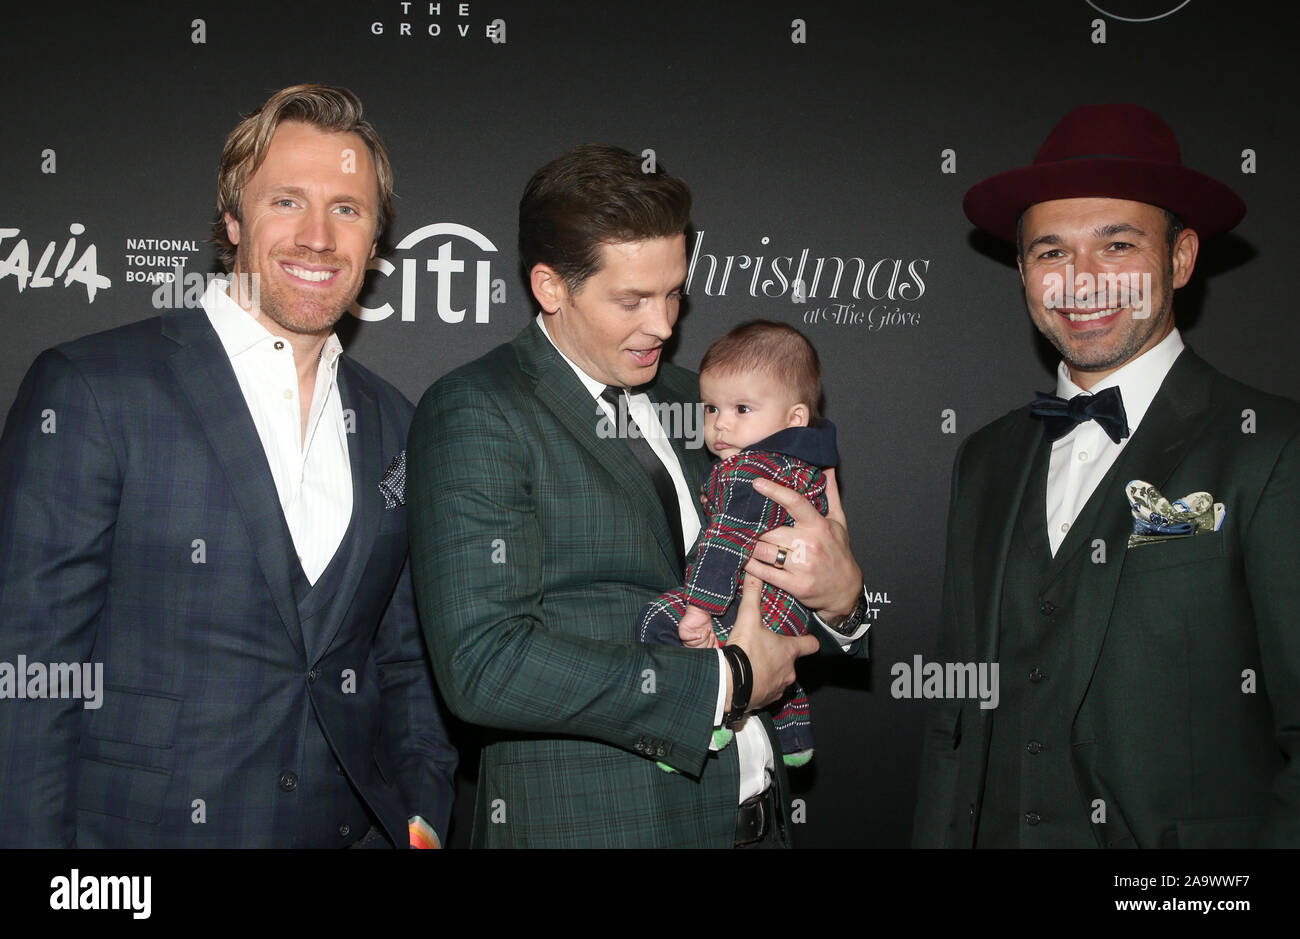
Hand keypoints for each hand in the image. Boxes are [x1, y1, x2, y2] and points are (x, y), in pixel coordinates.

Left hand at [679, 605, 717, 647]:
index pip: (701, 652)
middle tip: (711, 635)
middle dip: (707, 643)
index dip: (709, 648)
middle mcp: (688, 643)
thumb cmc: (705, 623)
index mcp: (695, 646)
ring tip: (707, 630)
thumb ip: (713, 643)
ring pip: (693, 644)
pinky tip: (699, 634)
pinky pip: (686, 637)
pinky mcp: (681, 630)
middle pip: (697, 649)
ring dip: (703, 638)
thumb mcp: (711, 635)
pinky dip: (693, 637)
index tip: (713, 641)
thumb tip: (717, 651)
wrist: (702, 610)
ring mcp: (684, 637)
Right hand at [725, 572, 818, 711]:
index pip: (810, 645)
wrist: (730, 684)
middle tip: (766, 649)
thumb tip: (754, 573)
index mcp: (789, 651)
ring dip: (770, 672)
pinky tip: (748, 679)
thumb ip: (753, 595)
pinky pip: (767, 692)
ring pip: (780, 678)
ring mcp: (779, 688)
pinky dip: (760, 686)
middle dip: (781, 657)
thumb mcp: (748, 619)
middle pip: (792, 662)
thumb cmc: (745, 652)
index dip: (808, 641)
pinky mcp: (766, 700)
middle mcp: (789, 671)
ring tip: (754, 664)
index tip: (806, 639)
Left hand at [745, 468, 861, 620]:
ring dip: (747, 544)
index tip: (756, 482)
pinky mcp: (795, 585)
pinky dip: (750, 565)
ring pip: (764, 550)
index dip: (774, 491)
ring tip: (735, 537)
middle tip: (736, 517)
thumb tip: (827, 466)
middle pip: (770, 529)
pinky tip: (742, 558)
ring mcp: (802, 566)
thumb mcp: (838, 521)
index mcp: (818, 526)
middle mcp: (810, 544)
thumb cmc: (839, 552)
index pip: (795, 502)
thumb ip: (831, 493)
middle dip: (752, 525)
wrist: (846, 590)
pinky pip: (764, 572)